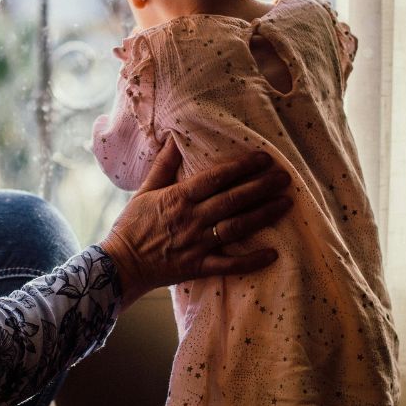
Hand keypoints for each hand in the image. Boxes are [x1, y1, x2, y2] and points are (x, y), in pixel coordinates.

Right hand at [99, 141, 291, 309]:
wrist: (120, 264)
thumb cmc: (132, 225)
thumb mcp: (145, 190)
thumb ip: (164, 166)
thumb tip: (174, 139)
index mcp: (179, 198)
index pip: (215, 179)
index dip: (241, 168)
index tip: (263, 158)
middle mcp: (191, 219)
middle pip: (232, 200)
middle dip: (260, 187)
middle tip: (285, 178)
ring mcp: (197, 244)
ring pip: (235, 228)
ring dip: (262, 215)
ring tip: (285, 204)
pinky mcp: (199, 267)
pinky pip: (229, 264)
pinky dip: (251, 260)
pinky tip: (272, 253)